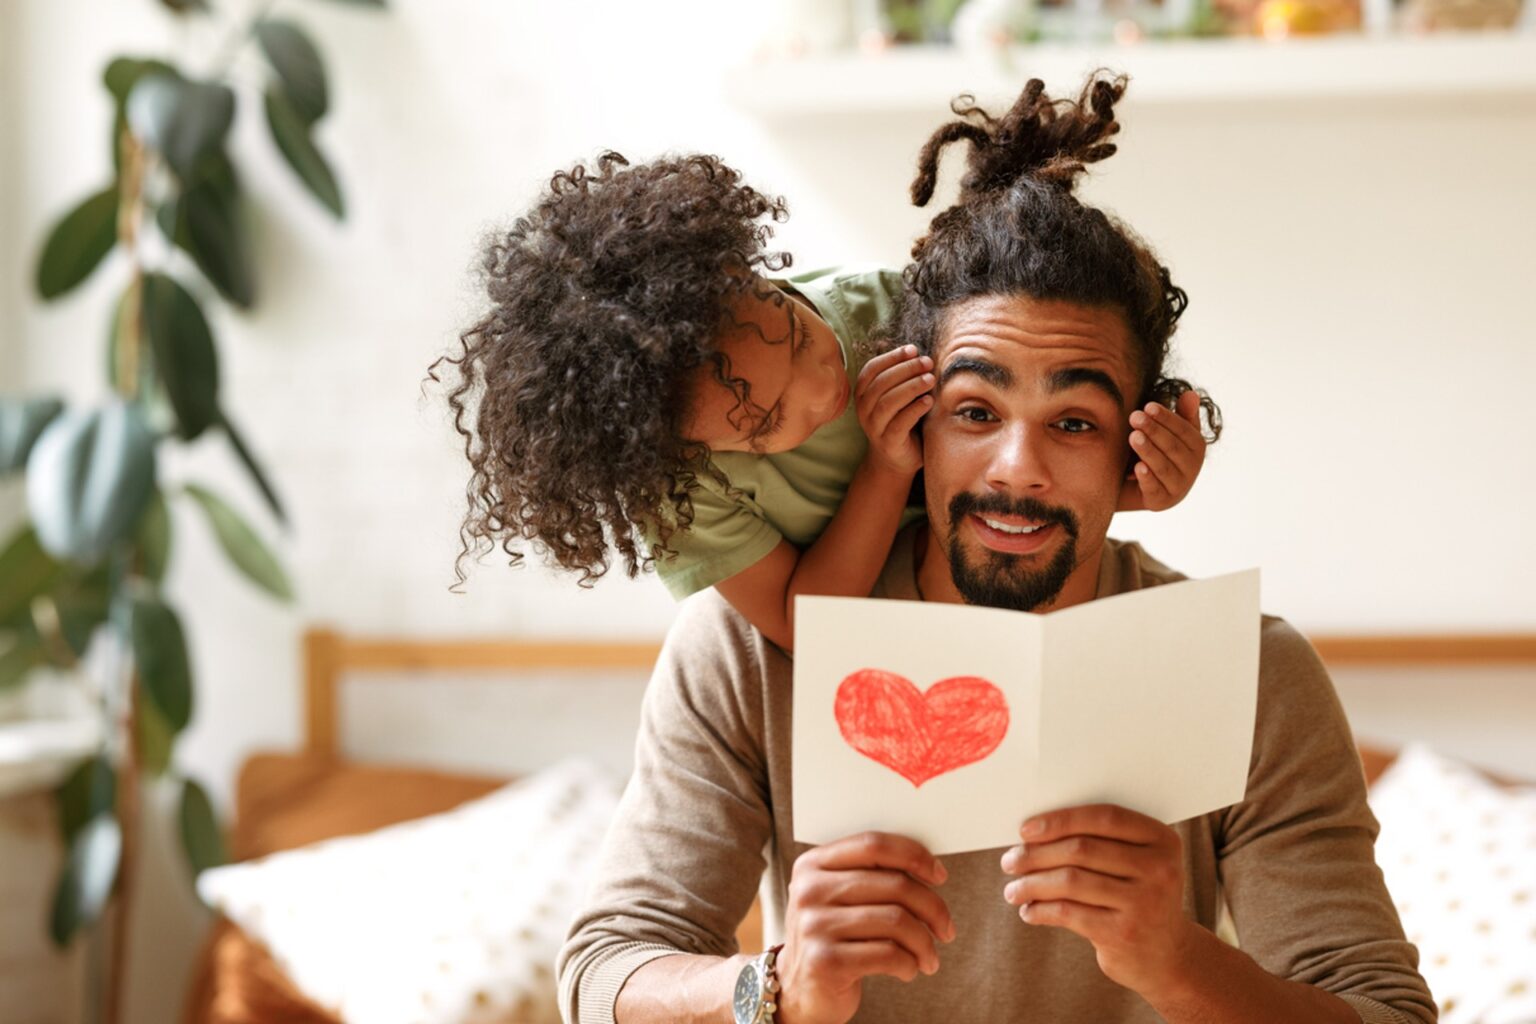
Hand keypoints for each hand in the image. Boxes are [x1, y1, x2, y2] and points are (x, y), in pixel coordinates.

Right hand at [776, 832, 954, 1023]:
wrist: (796, 991)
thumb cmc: (831, 938)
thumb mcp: (837, 898)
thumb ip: (869, 876)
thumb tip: (929, 868)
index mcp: (812, 864)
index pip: (873, 845)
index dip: (914, 856)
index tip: (940, 875)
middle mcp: (809, 891)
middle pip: (893, 884)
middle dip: (932, 908)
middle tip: (946, 928)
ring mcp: (814, 926)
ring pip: (896, 921)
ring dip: (924, 942)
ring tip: (929, 957)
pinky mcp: (825, 962)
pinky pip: (888, 954)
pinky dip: (909, 963)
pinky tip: (909, 969)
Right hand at [855, 345, 933, 476]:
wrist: (897, 459)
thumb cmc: (901, 421)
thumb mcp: (897, 396)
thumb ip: (900, 378)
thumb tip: (914, 351)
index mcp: (863, 394)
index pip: (872, 369)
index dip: (892, 357)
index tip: (913, 349)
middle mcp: (864, 410)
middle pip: (881, 383)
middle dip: (906, 369)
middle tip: (927, 362)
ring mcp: (874, 427)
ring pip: (888, 402)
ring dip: (911, 387)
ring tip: (930, 379)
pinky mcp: (888, 442)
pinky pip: (900, 423)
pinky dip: (915, 409)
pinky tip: (929, 400)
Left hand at [1000, 804, 1197, 999]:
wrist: (1165, 957)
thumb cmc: (1136, 898)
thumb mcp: (1137, 865)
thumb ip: (1101, 842)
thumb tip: (1033, 832)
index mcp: (1162, 840)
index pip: (1104, 817)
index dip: (1060, 820)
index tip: (1025, 830)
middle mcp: (1159, 868)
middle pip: (1081, 849)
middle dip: (1036, 854)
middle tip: (1009, 861)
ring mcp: (1144, 902)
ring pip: (1070, 881)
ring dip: (1032, 884)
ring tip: (1013, 890)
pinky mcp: (1124, 933)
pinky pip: (1069, 912)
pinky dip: (1041, 910)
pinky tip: (1029, 911)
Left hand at [1117, 390, 1205, 511]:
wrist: (1148, 487)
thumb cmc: (1162, 453)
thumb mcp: (1172, 433)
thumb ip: (1182, 415)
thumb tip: (1191, 394)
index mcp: (1197, 448)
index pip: (1183, 430)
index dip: (1166, 418)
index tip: (1148, 406)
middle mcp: (1192, 468)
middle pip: (1172, 447)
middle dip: (1153, 431)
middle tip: (1134, 417)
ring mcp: (1178, 486)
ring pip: (1163, 467)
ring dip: (1149, 451)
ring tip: (1133, 436)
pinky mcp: (1161, 501)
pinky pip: (1155, 489)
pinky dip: (1147, 478)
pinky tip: (1138, 466)